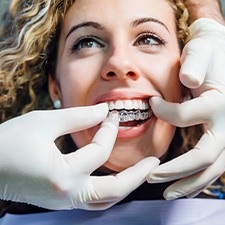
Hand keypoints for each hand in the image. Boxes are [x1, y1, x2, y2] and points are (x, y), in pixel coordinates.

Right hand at [0, 103, 158, 209]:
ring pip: (105, 201)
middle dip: (137, 175)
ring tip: (141, 172)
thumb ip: (78, 117)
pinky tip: (115, 177)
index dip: (108, 130)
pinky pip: (93, 200)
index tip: (111, 115)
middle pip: (114, 191)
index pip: (99, 151)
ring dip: (126, 186)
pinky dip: (109, 189)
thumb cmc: (8, 142)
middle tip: (154, 162)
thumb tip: (104, 112)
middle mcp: (67, 195)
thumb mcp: (44, 122)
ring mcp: (64, 202)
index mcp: (62, 174)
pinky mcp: (61, 201)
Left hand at [147, 18, 224, 199]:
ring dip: (189, 183)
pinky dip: (198, 177)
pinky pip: (213, 164)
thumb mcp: (201, 52)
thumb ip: (196, 64)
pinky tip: (183, 185)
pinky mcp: (222, 137)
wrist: (220, 54)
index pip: (185, 117)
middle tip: (151, 177)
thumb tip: (189, 81)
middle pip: (205, 156)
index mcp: (220, 102)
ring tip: (168, 193)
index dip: (164, 112)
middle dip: (176, 170)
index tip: (150, 103)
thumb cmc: (207, 53)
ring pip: (212, 168)